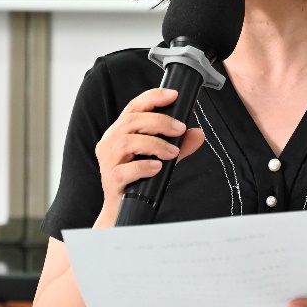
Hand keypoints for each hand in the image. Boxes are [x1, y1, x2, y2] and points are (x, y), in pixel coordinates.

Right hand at [94, 88, 206, 207]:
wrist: (124, 211)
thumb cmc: (140, 180)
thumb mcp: (162, 159)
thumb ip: (180, 146)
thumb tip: (198, 134)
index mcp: (120, 132)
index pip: (134, 107)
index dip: (153, 97)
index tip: (174, 95)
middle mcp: (110, 143)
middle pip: (131, 122)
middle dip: (159, 121)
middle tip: (180, 129)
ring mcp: (108, 162)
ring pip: (127, 143)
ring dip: (154, 144)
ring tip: (173, 152)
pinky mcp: (111, 181)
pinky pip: (124, 171)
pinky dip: (143, 166)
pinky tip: (157, 167)